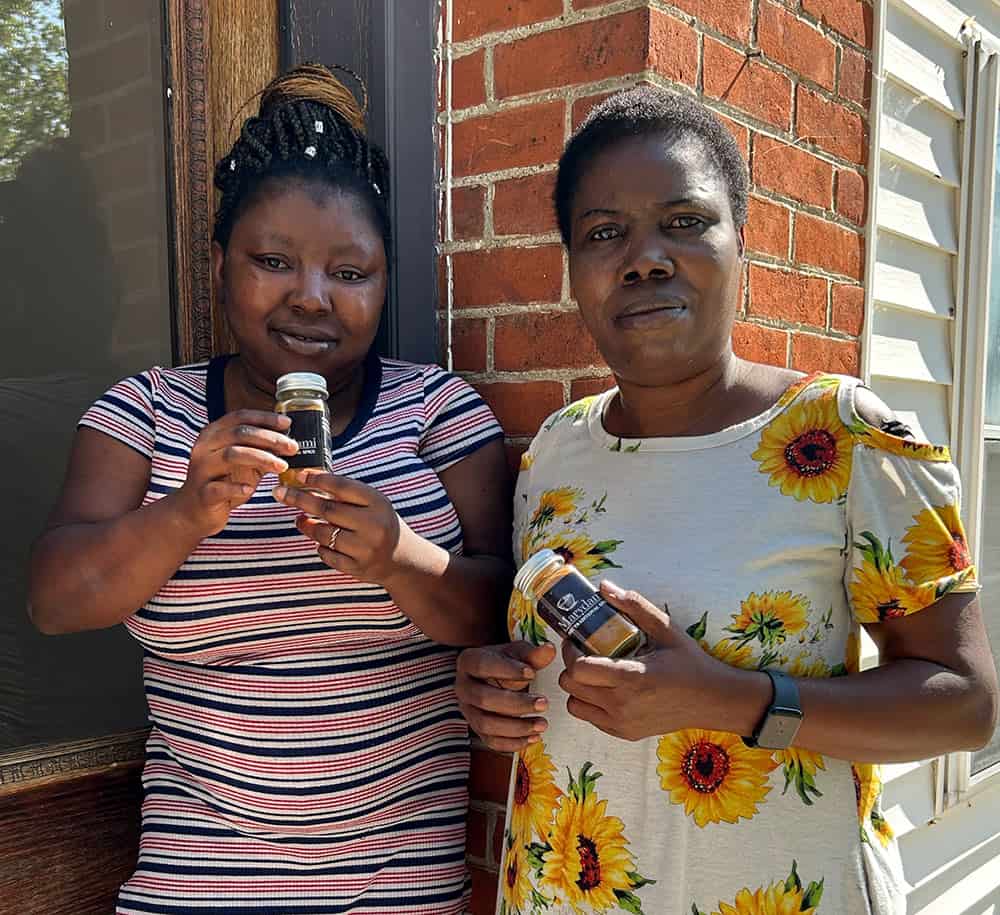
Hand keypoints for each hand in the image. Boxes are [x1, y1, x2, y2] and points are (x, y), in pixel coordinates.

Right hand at [177, 410, 296, 536]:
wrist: (195, 510)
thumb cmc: (223, 481)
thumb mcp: (244, 462)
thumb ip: (261, 449)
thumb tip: (288, 440)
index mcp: (214, 434)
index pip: (240, 417)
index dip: (264, 418)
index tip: (287, 423)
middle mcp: (204, 447)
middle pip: (239, 433)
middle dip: (269, 438)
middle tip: (292, 447)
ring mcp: (201, 469)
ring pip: (231, 455)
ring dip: (261, 458)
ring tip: (282, 467)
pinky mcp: (202, 493)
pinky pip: (220, 488)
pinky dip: (238, 487)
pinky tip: (251, 489)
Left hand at [272, 471, 421, 584]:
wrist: (403, 559)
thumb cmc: (381, 524)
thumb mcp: (373, 504)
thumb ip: (347, 494)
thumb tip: (307, 480)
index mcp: (379, 503)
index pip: (342, 486)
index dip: (317, 479)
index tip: (298, 475)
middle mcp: (374, 525)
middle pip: (327, 509)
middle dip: (299, 499)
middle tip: (280, 493)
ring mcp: (366, 549)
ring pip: (323, 534)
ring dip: (306, 525)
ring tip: (300, 519)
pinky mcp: (358, 568)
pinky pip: (327, 555)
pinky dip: (320, 546)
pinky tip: (322, 541)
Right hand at [456, 641, 556, 751]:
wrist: (493, 676)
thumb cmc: (505, 662)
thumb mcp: (517, 653)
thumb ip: (533, 654)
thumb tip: (549, 650)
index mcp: (468, 662)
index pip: (482, 665)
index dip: (507, 670)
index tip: (532, 673)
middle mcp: (463, 687)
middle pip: (484, 699)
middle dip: (516, 704)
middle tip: (543, 703)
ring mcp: (468, 710)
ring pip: (486, 724)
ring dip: (516, 727)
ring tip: (542, 723)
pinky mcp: (477, 729)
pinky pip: (491, 741)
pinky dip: (513, 743)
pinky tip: (533, 737)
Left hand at [558, 581, 744, 740]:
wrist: (712, 701)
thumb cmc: (689, 663)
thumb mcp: (666, 628)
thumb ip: (635, 606)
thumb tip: (604, 587)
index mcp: (631, 677)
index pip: (578, 669)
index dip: (571, 650)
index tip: (577, 638)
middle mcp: (623, 705)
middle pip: (570, 685)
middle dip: (571, 665)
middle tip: (583, 651)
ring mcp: (622, 723)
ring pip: (574, 704)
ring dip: (577, 686)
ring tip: (593, 671)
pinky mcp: (625, 733)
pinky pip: (590, 718)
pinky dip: (590, 703)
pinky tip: (606, 688)